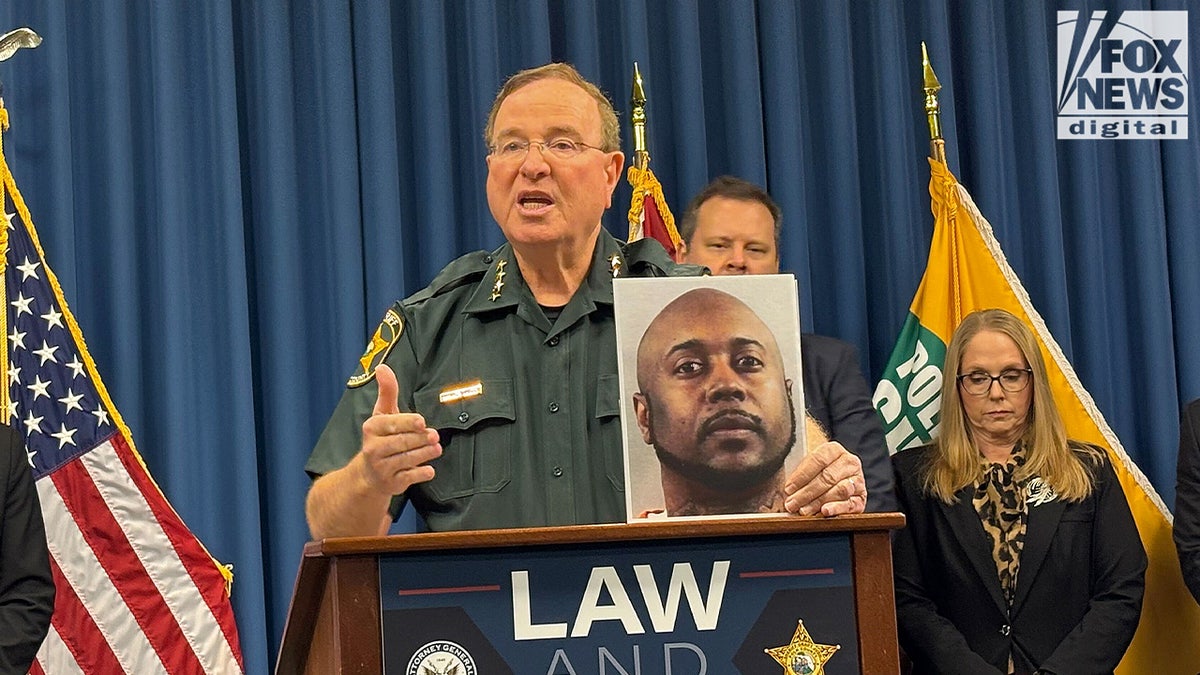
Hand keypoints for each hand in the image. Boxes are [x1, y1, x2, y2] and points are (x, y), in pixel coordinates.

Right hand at [354, 364, 441, 495]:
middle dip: (419, 439)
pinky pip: (407, 478)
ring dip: (423, 454)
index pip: (391, 424)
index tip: (421, 422)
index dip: (407, 423)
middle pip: (401, 442)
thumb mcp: (382, 414)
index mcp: (372, 428)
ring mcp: (382, 467)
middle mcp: (373, 449)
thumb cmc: (380, 438)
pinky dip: (419, 473)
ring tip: (437, 447)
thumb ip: (387, 391)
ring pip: (406, 459)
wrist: (368, 475)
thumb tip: (382, 367)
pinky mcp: (391, 483)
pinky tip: (429, 469)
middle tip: (434, 436)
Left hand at [783, 441, 866, 515]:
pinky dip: (837, 508)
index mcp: (835, 449)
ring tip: (803, 510)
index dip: (801, 475)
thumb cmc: (816, 472)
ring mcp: (858, 480)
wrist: (836, 477)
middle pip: (827, 477)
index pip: (818, 460)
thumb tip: (787, 489)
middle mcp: (850, 463)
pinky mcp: (861, 498)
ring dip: (819, 502)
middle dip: (806, 493)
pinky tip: (825, 511)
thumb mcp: (807, 466)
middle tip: (792, 504)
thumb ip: (799, 473)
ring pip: (839, 490)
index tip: (788, 488)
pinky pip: (850, 504)